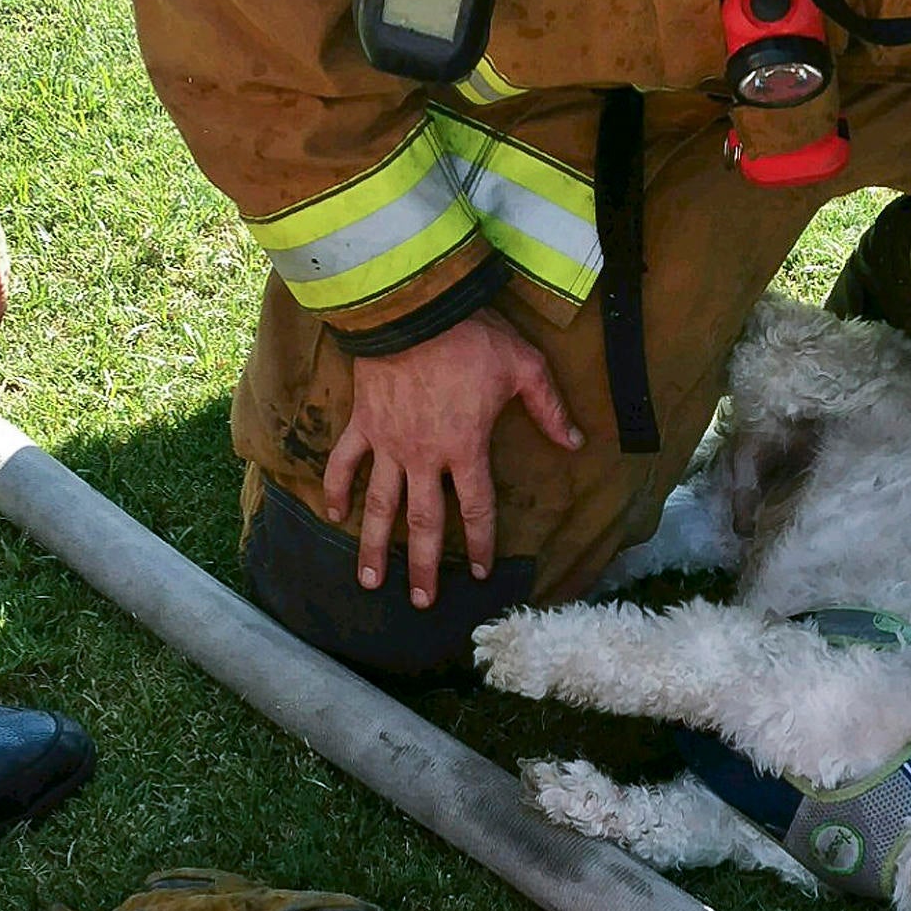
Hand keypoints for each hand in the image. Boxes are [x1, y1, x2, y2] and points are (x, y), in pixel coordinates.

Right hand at [326, 307, 580, 606]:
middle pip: (423, 523)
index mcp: (465, 448)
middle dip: (423, 567)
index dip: (479, 543)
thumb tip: (577, 443)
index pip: (474, 509)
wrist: (414, 308)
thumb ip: (550, 409)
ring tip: (371, 581)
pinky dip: (336, 488)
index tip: (479, 572)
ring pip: (380, 505)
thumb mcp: (525, 367)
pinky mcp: (363, 423)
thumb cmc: (472, 336)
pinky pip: (344, 463)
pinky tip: (333, 515)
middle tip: (421, 603)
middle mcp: (424, 456)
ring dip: (375, 546)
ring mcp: (388, 443)